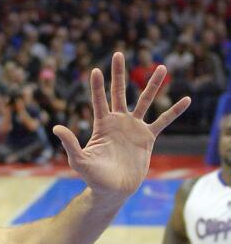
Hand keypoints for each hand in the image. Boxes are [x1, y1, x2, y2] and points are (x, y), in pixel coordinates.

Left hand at [53, 53, 189, 199]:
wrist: (113, 189)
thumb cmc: (93, 176)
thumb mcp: (79, 160)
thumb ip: (70, 143)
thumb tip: (56, 127)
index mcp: (101, 124)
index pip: (99, 100)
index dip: (98, 86)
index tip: (97, 69)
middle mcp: (118, 121)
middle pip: (119, 92)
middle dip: (119, 73)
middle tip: (118, 53)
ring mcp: (133, 127)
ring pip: (144, 100)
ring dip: (153, 85)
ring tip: (162, 67)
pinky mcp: (148, 137)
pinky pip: (163, 121)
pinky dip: (175, 111)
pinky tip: (186, 100)